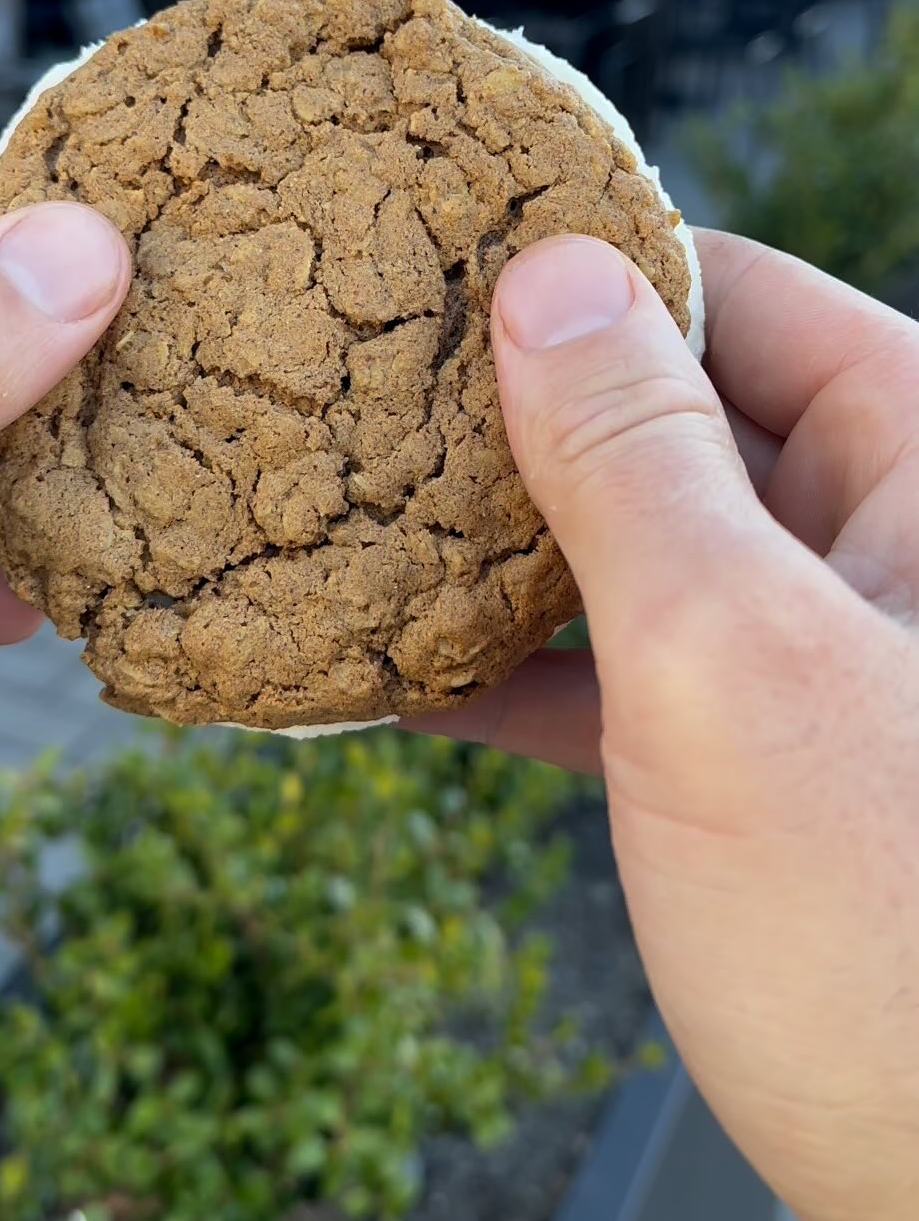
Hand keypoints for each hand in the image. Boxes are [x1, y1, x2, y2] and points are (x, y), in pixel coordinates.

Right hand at [405, 229, 918, 1220]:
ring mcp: (831, 652)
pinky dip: (529, 668)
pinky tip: (403, 673)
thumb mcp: (732, 663)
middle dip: (524, 421)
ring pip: (644, 546)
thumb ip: (634, 461)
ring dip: (505, 552)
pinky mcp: (778, 756)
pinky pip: (637, 666)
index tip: (437, 270)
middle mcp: (892, 539)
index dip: (587, 276)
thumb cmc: (893, 950)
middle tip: (365, 403)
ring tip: (356, 533)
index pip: (739, 294)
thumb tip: (550, 279)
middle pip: (682, 414)